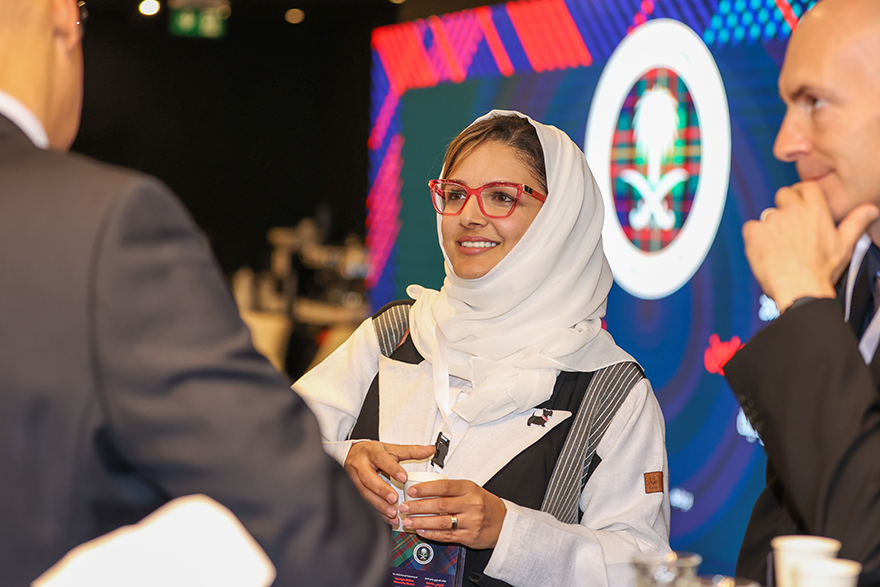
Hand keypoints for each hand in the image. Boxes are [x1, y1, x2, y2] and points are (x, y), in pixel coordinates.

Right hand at [344, 441, 434, 525]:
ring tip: (392, 512)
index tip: (404, 478)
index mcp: (372, 452)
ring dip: (378, 504)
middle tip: (394, 499)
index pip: (381, 458)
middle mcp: (361, 465)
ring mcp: (354, 478)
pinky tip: (386, 518)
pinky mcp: (353, 490)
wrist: (351, 455)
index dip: (392, 468)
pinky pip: (363, 503)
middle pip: (368, 478)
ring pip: (364, 493)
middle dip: (381, 490)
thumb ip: (411, 451)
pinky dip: (376, 511)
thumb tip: (430, 450)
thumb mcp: (391, 448)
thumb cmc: (373, 453)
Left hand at [398, 479, 506, 549]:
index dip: (426, 489)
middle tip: (405, 506)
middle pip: (440, 505)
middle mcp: (471, 505)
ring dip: (422, 522)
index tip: (412, 490)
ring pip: (441, 522)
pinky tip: (421, 531)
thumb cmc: (485, 504)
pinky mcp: (469, 536)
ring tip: (408, 521)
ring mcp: (471, 522)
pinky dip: (432, 534)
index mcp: (470, 489)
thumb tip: (426, 488)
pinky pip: (447, 535)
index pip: (445, 487)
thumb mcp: (472, 490)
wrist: (504, 523)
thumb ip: (452, 489)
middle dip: (419, 506)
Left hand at [744, 181, 878, 311]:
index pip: (806, 187)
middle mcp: (792, 211)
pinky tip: (765, 249)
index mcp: (815, 210)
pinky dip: (755, 236)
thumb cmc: (820, 271)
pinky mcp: (754, 232)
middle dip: (785, 207)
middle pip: (783, 195)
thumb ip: (856, 222)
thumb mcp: (845, 244)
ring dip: (771, 224)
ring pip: (767, 213)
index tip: (800, 202)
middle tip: (789, 226)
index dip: (801, 194)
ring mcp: (771, 220)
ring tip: (779, 244)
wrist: (799, 289)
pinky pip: (750, 227)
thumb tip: (869, 210)